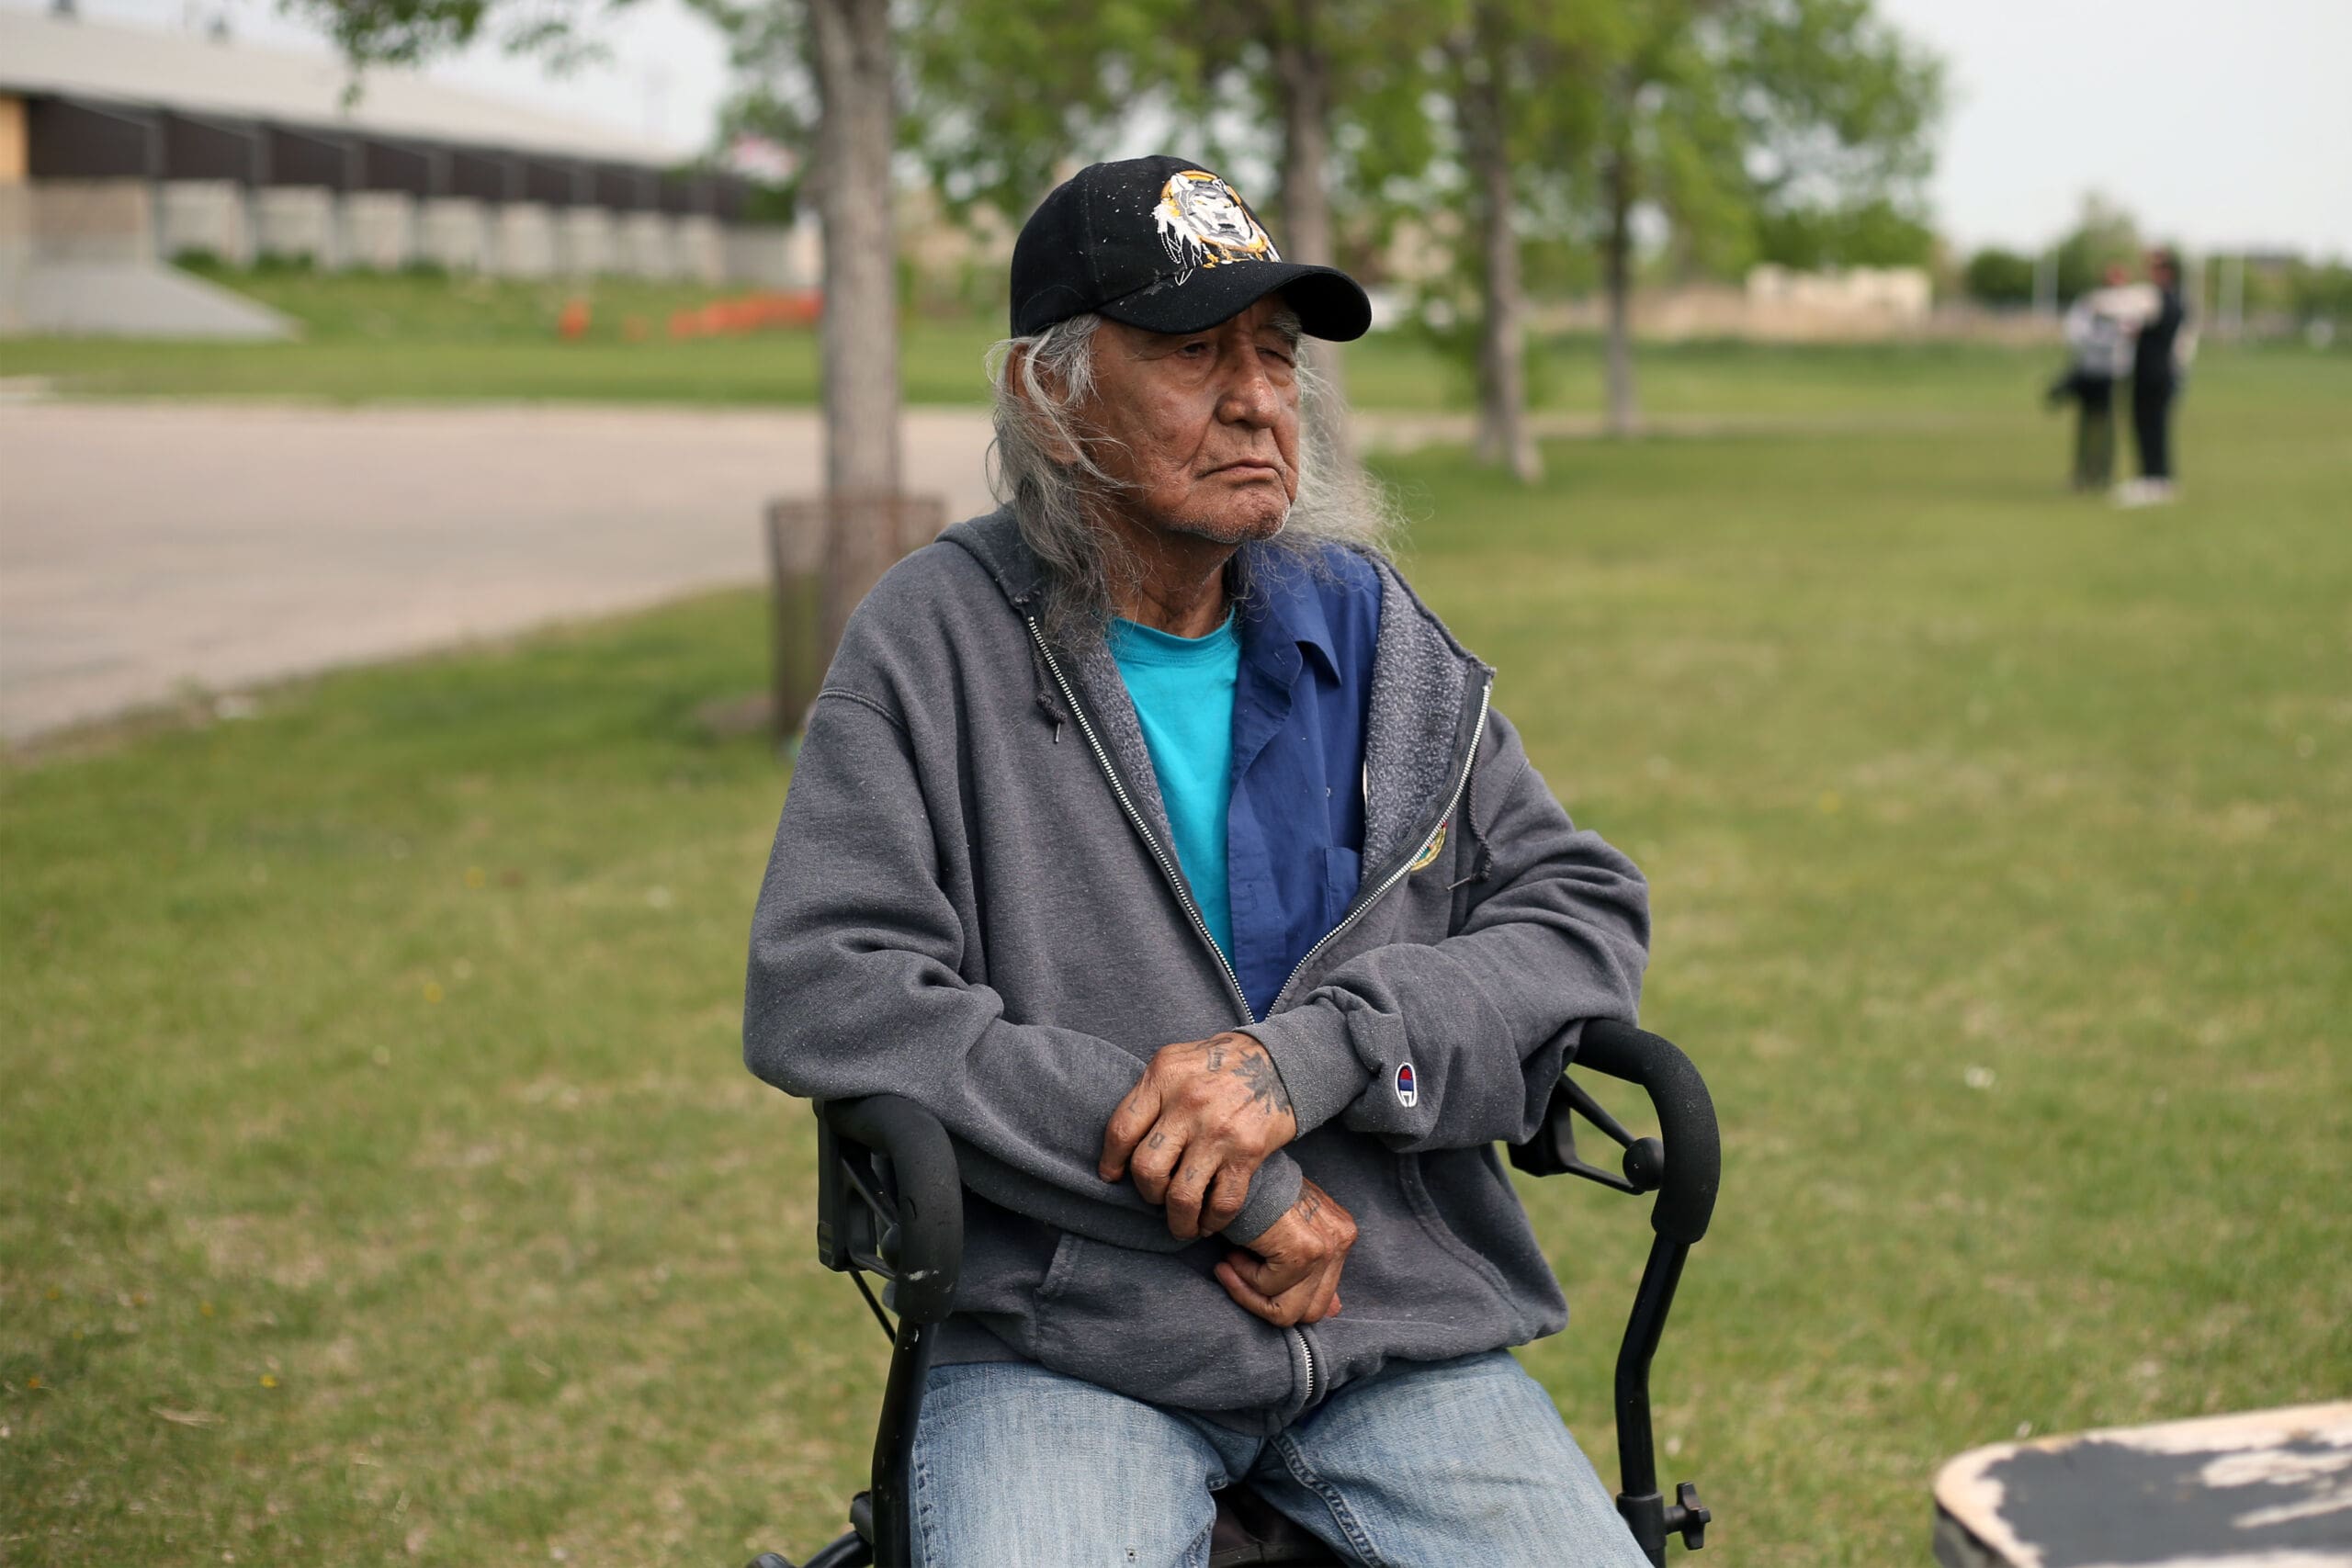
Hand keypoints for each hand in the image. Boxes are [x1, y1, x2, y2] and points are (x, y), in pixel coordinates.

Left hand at [1099, 1031, 1297, 1238]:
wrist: (1281, 1061)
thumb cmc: (1222, 1063)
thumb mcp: (1178, 1060)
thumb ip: (1151, 1091)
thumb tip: (1123, 1139)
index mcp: (1164, 1077)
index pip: (1121, 1130)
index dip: (1111, 1161)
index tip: (1112, 1176)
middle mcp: (1188, 1103)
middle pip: (1147, 1169)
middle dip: (1147, 1193)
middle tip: (1155, 1196)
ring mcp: (1218, 1130)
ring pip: (1181, 1195)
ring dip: (1178, 1220)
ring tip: (1181, 1225)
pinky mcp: (1247, 1152)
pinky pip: (1222, 1202)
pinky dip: (1212, 1221)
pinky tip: (1208, 1222)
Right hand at [1214, 1179, 1355, 1326]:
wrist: (1231, 1169)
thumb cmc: (1250, 1196)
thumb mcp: (1286, 1233)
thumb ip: (1312, 1274)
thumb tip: (1335, 1311)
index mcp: (1341, 1234)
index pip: (1322, 1299)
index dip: (1279, 1297)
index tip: (1249, 1274)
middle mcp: (1342, 1239)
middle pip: (1311, 1312)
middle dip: (1266, 1302)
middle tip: (1234, 1272)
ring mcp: (1327, 1246)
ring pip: (1290, 1312)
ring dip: (1250, 1292)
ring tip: (1230, 1261)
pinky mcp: (1305, 1250)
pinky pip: (1270, 1294)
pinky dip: (1242, 1280)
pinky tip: (1231, 1253)